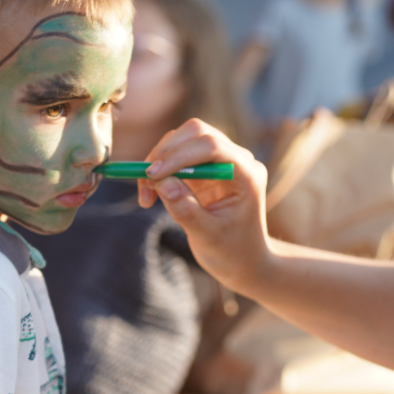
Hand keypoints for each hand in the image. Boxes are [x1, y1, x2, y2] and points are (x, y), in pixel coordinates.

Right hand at [138, 118, 272, 294]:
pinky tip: (152, 194)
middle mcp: (237, 160)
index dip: (179, 155)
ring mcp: (221, 160)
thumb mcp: (208, 237)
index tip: (153, 175)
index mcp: (247, 174)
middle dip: (166, 153)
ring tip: (147, 195)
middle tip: (145, 182)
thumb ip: (186, 210)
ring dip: (159, 161)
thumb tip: (163, 183)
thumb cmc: (232, 252)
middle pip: (197, 133)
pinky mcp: (205, 167)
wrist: (244, 261)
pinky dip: (160, 170)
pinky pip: (177, 155)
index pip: (213, 146)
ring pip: (184, 139)